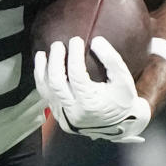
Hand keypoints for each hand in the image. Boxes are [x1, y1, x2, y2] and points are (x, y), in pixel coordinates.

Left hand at [34, 36, 150, 142]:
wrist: (121, 125)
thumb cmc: (122, 100)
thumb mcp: (124, 80)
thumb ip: (112, 60)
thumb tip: (96, 41)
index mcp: (91, 104)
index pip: (77, 75)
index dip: (74, 55)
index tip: (76, 40)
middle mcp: (74, 112)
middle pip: (56, 82)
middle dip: (55, 60)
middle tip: (58, 45)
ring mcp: (64, 115)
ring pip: (46, 90)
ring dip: (42, 70)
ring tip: (43, 54)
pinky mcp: (58, 115)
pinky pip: (46, 96)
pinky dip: (42, 80)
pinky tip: (42, 67)